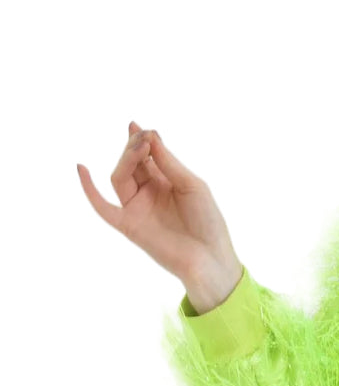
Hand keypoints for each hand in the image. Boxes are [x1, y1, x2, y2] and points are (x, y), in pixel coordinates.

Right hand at [77, 121, 238, 286]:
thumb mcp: (192, 185)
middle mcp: (148, 193)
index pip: (147, 156)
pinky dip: (89, 189)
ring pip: (120, 178)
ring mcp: (137, 208)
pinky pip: (103, 207)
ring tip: (139, 147)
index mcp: (165, 182)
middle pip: (131, 164)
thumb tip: (149, 136)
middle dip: (135, 148)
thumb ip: (169, 163)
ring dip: (127, 159)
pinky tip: (81, 168)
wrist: (210, 257)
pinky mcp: (128, 225)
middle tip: (143, 137)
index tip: (143, 128)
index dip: (142, 140)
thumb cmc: (208, 222)